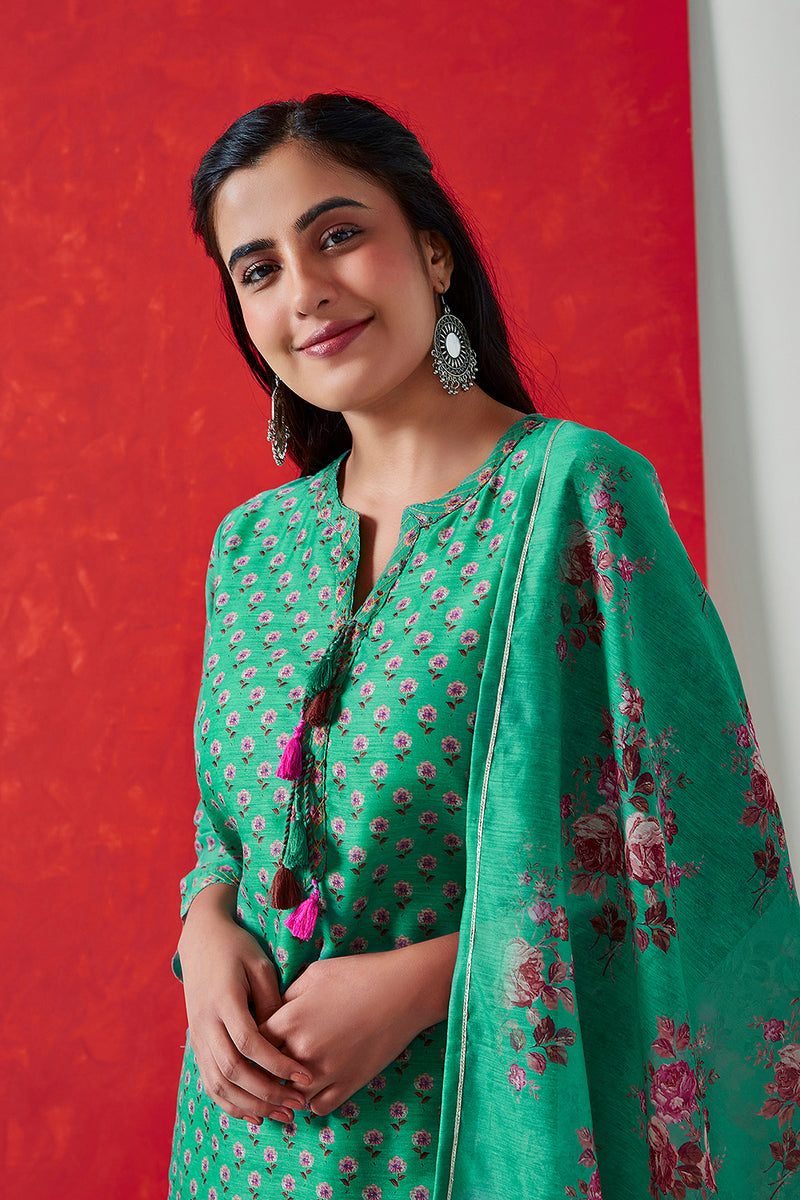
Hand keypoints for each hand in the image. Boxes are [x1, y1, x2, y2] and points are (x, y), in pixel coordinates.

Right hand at [178, 883, 310, 1122]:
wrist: (201, 940)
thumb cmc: (237, 948)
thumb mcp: (259, 965)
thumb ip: (271, 1002)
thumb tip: (287, 1040)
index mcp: (223, 1001)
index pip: (249, 1044)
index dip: (277, 1064)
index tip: (304, 1076)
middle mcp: (205, 1024)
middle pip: (233, 1071)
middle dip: (268, 1092)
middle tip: (299, 1104)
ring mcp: (197, 1037)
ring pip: (219, 1084)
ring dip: (251, 1105)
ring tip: (283, 1116)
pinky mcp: (196, 1044)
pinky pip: (210, 1082)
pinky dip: (231, 1103)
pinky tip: (255, 1114)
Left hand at [262, 933, 457, 1114]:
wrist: (404, 991)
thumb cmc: (359, 974)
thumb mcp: (315, 974)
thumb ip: (287, 995)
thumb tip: (273, 1013)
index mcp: (290, 1019)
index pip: (252, 1042)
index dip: (252, 1042)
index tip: (256, 1040)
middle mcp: (302, 1050)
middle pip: (266, 1073)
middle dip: (264, 1069)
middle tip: (267, 1065)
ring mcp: (326, 1071)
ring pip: (289, 1096)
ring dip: (286, 1090)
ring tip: (289, 1081)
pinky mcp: (348, 1084)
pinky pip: (317, 1108)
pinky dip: (312, 1101)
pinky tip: (315, 1087)